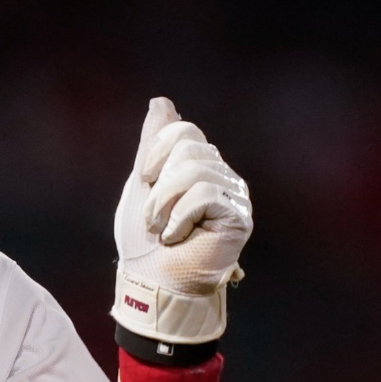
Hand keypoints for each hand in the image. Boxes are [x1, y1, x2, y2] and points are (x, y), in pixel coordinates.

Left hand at [112, 97, 252, 343]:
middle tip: (154, 216)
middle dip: (159, 185)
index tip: (145, 181)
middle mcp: (221, 176)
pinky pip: (205, 193)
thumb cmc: (142, 240)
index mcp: (198, 166)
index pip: (184, 131)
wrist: (150, 280)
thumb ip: (153, 143)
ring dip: (165, 203)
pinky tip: (179, 237)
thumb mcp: (141, 183)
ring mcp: (233, 195)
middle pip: (190, 148)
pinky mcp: (239, 216)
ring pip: (195, 170)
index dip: (157, 152)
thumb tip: (160, 101)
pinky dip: (180, 217)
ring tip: (162, 229)